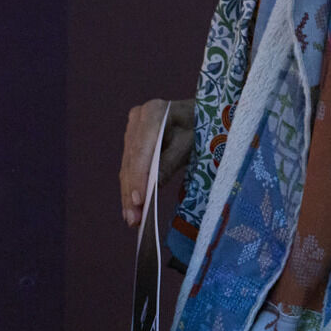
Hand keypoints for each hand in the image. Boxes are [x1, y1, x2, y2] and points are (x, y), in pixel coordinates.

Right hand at [121, 98, 194, 226]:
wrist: (201, 113)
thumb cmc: (203, 125)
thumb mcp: (192, 143)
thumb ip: (171, 161)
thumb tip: (153, 186)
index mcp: (154, 112)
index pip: (142, 148)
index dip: (139, 175)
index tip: (139, 200)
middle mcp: (138, 118)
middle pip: (132, 160)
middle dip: (132, 191)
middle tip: (134, 218)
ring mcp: (133, 128)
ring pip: (127, 166)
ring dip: (129, 193)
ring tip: (131, 218)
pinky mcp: (132, 140)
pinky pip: (129, 166)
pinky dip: (131, 187)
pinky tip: (130, 206)